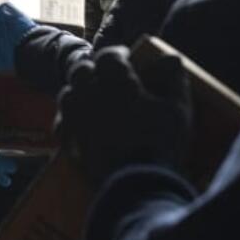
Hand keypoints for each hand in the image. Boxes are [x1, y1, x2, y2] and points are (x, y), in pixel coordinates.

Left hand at [56, 45, 191, 185]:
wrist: (136, 184)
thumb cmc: (160, 143)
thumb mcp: (177, 109)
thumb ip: (174, 79)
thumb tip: (172, 58)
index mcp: (115, 82)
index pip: (108, 55)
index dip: (117, 54)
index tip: (126, 59)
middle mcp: (89, 94)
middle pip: (81, 70)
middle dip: (93, 69)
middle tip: (106, 78)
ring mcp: (75, 118)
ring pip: (67, 93)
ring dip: (79, 91)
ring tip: (93, 99)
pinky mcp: (69, 141)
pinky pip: (61, 122)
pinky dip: (69, 119)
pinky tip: (80, 124)